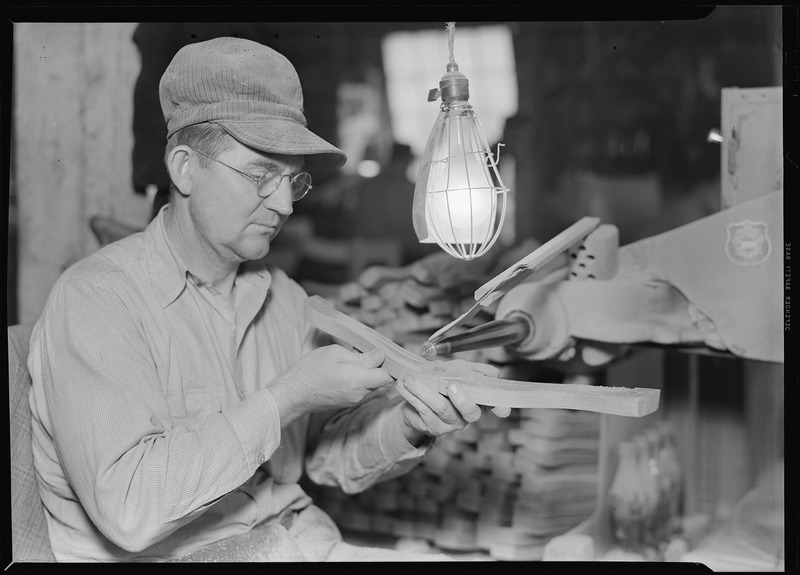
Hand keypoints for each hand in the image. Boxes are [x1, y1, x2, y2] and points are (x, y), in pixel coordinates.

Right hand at [269, 345, 393, 425]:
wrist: (293, 394)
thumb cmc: (311, 370)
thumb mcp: (336, 354)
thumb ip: (362, 357)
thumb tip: (381, 355)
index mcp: (358, 381)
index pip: (388, 376)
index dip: (390, 364)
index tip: (384, 352)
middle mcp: (360, 394)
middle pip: (381, 380)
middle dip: (378, 365)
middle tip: (366, 351)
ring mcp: (354, 400)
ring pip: (371, 384)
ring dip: (367, 371)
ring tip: (353, 358)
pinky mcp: (347, 402)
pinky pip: (361, 389)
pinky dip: (359, 378)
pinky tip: (346, 369)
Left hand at [394, 375, 510, 444]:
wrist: (414, 397)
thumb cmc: (439, 381)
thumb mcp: (457, 370)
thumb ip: (474, 370)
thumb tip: (493, 374)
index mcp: (477, 399)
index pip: (494, 404)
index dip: (499, 406)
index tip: (503, 411)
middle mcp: (467, 415)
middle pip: (471, 412)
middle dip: (462, 399)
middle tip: (451, 385)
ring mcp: (451, 423)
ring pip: (441, 408)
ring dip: (423, 391)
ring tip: (409, 379)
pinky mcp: (433, 427)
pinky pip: (422, 410)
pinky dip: (411, 395)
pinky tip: (402, 385)